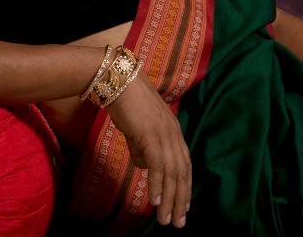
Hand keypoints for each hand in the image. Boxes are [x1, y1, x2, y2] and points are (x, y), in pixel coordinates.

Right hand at [106, 75, 190, 227]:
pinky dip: (158, 184)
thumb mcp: (137, 130)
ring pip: (172, 172)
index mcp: (173, 131)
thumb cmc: (126, 102)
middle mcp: (174, 133)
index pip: (184, 164)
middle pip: (182, 172)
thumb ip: (142, 148)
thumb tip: (145, 168)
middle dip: (181, 199)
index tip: (183, 207)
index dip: (184, 187)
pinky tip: (156, 201)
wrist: (118, 80)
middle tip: (179, 223)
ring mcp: (164, 133)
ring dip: (170, 199)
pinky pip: (158, 164)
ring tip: (166, 220)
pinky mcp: (151, 134)